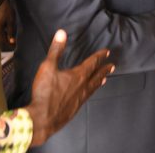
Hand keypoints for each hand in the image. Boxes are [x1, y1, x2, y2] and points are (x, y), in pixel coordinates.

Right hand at [0, 0, 15, 50]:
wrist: (2, 3)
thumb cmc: (7, 11)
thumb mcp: (11, 22)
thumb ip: (10, 32)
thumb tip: (12, 42)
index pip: (3, 41)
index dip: (9, 45)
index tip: (15, 47)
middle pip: (1, 40)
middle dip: (8, 43)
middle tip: (15, 45)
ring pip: (0, 37)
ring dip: (6, 39)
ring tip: (13, 41)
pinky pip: (0, 33)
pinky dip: (5, 35)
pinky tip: (9, 34)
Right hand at [25, 29, 114, 145]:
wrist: (41, 119)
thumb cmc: (44, 93)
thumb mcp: (47, 67)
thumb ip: (56, 50)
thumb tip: (62, 33)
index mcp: (77, 76)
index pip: (92, 63)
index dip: (99, 56)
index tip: (107, 53)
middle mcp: (82, 88)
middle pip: (96, 76)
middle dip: (104, 70)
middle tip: (112, 66)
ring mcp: (79, 100)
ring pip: (92, 88)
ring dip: (98, 82)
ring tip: (104, 80)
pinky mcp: (74, 110)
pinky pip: (86, 98)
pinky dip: (89, 93)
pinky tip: (86, 95)